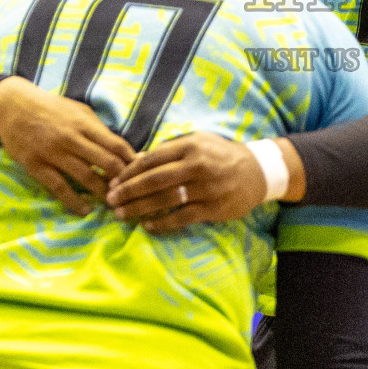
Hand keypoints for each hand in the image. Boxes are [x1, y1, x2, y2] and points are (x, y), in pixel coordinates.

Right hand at [0, 76, 134, 215]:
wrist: (13, 105)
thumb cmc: (50, 107)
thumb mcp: (78, 110)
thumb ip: (97, 128)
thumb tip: (120, 148)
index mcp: (85, 124)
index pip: (116, 145)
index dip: (132, 161)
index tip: (141, 173)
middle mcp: (72, 138)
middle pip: (106, 162)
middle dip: (122, 179)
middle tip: (131, 192)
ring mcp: (54, 153)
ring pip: (85, 176)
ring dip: (102, 192)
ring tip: (113, 203)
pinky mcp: (37, 166)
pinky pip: (59, 187)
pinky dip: (74, 201)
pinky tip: (85, 210)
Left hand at [107, 132, 297, 233]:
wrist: (258, 172)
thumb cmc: (222, 155)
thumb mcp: (198, 142)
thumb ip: (169, 150)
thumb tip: (137, 159)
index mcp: (190, 146)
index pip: (152, 159)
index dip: (129, 171)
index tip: (113, 181)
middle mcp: (197, 166)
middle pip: (154, 180)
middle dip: (128, 191)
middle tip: (109, 200)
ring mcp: (206, 188)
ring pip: (165, 200)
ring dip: (139, 208)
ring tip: (121, 214)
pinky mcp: (213, 208)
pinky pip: (181, 218)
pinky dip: (162, 223)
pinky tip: (147, 226)